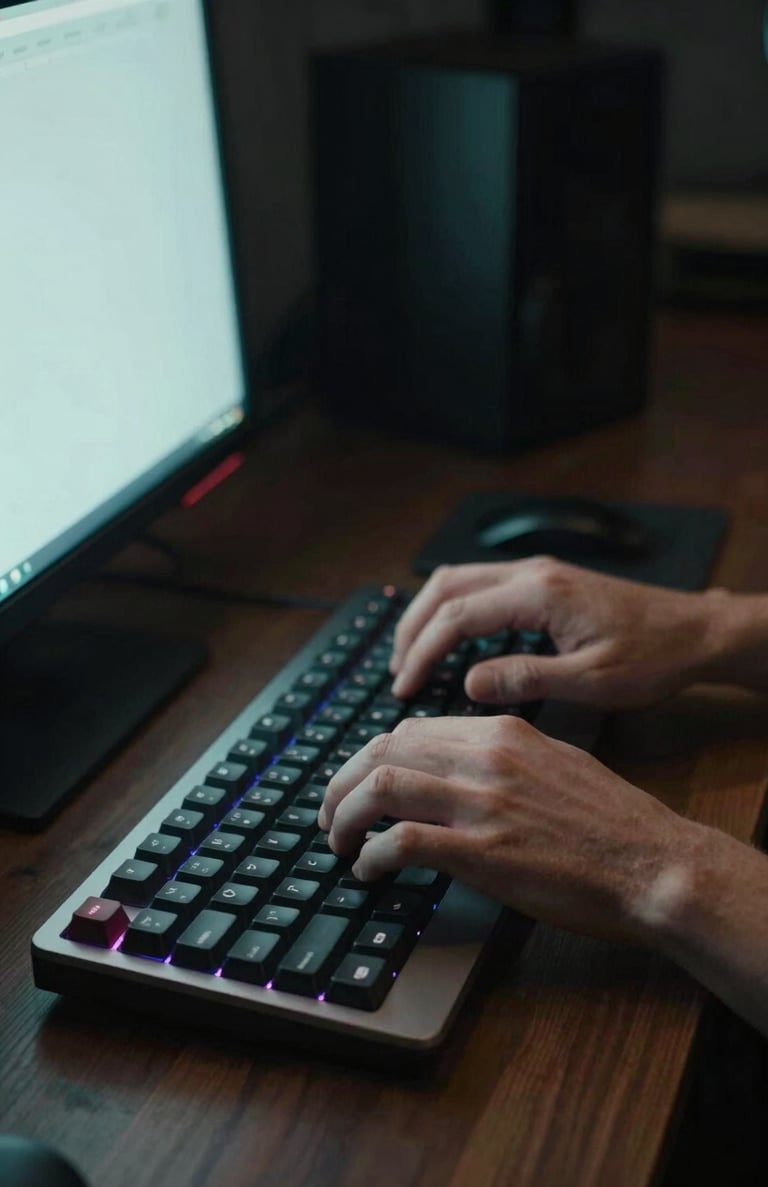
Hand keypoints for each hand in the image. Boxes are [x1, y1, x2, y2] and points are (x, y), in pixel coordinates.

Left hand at [317, 715, 694, 941]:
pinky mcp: (483, 853)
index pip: (410, 730)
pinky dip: (373, 856)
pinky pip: (402, 842)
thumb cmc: (611, 821)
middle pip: (382, 751)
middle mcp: (485, 757)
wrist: (653, 863)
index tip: (359, 785)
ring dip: (344, 817)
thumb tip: (452, 765)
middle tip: (331, 816)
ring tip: (339, 843)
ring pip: (380, 788)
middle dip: (342, 784)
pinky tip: (371, 871)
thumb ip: (500, 755)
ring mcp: (482, 804)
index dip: (371, 759)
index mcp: (501, 731)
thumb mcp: (555, 761)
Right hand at [390, 558, 722, 709]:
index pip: (457, 616)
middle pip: (446, 586)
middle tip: (397, 673)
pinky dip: (453, 610)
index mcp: (539, 593)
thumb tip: (468, 683)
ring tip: (411, 657)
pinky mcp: (544, 582)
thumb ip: (527, 679)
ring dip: (428, 615)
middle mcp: (532, 573)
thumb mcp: (593, 681)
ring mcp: (537, 572)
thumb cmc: (654, 657)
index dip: (422, 653)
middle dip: (412, 628)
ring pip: (459, 580)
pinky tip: (450, 641)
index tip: (404, 688)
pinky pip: (481, 586)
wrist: (696, 631)